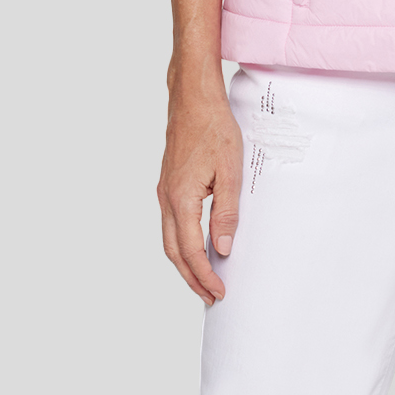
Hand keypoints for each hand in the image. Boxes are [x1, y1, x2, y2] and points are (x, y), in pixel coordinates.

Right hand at [158, 0, 239, 306]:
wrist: (192, 96)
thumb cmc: (214, 127)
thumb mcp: (229, 170)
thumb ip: (226, 212)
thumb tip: (223, 250)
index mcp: (181, 199)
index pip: (191, 251)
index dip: (205, 276)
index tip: (220, 293)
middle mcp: (167, 198)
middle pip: (174, 252)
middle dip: (192, 278)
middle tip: (211, 297)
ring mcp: (164, 191)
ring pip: (170, 239)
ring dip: (185, 263)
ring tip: (204, 279)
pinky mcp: (168, 183)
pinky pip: (171, 224)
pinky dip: (182, 243)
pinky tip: (196, 245)